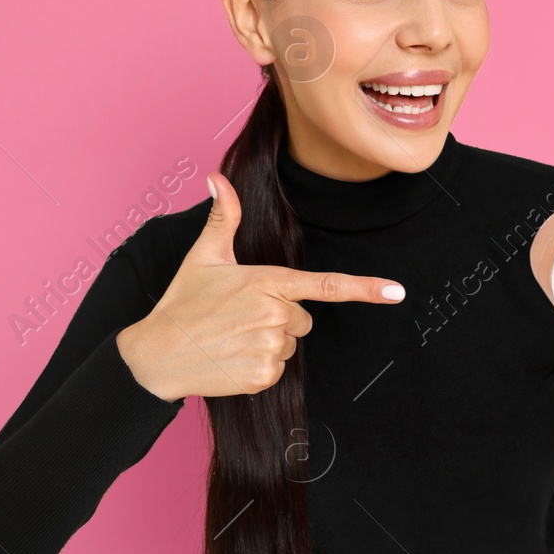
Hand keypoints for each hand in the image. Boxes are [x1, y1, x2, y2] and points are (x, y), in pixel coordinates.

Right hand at [118, 172, 405, 401]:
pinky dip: (259, 366)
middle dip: (279, 318)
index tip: (397, 293)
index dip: (365, 288)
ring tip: (232, 338)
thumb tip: (217, 178)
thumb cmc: (182, 302)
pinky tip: (231, 358)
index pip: (326, 285)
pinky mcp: (263, 375)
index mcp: (267, 282)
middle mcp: (274, 314)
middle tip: (239, 318)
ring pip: (291, 345)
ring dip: (269, 343)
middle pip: (303, 319)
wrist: (156, 355)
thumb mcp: (204, 256)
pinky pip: (278, 369)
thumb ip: (224, 217)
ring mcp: (270, 347)